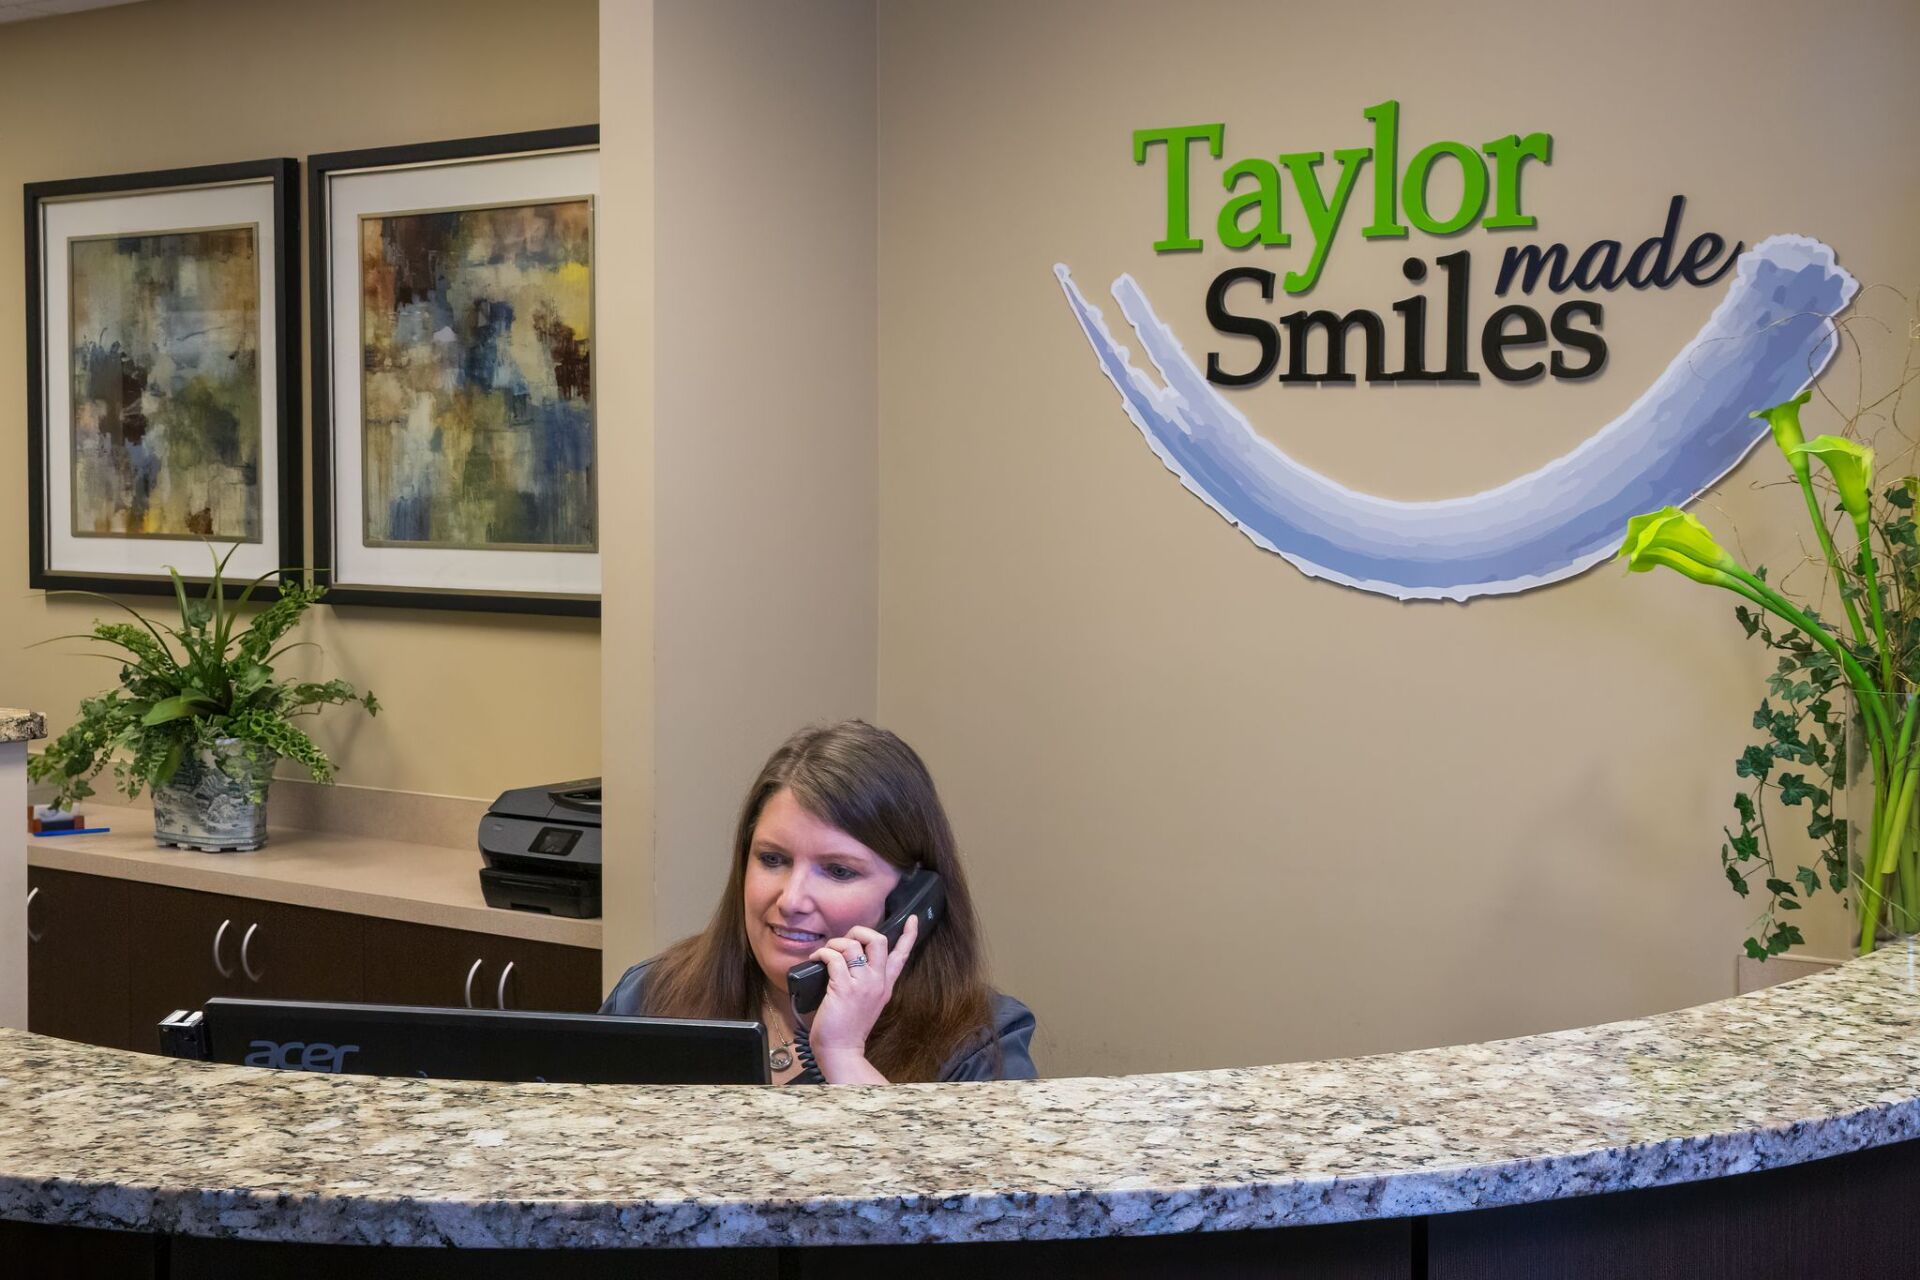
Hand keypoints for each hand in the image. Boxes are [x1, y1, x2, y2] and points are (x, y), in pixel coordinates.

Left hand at [799, 914, 918, 1079]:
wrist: (841, 1050)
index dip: (908, 935)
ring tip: (824, 953)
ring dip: (834, 943)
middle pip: (879, 940)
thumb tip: (849, 958)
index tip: (912, 919)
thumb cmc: (847, 1027)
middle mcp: (877, 981)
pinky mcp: (844, 988)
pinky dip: (822, 953)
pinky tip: (816, 959)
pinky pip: (834, 957)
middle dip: (860, 931)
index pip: (902, 955)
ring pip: (853, 945)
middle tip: (845, 940)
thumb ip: (865, 981)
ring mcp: (862, 984)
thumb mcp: (866, 1002)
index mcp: (885, 985)